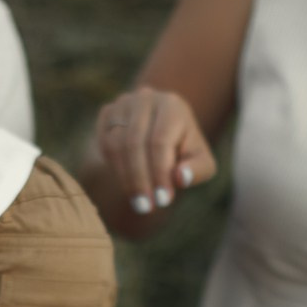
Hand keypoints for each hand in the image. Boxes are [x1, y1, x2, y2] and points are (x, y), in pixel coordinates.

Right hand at [94, 86, 216, 214]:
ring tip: (137, 202)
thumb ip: (197, 171)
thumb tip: (179, 178)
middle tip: (145, 207)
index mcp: (172, 106)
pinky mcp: (107, 113)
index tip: (162, 201)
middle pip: (134, 142)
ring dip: (125, 177)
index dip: (159, 173)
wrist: (165, 131)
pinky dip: (113, 166)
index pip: (160, 141)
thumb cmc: (185, 151)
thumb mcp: (201, 162)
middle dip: (140, 179)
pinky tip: (128, 184)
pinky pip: (104, 142)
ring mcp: (123, 103)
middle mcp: (145, 99)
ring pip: (116, 144)